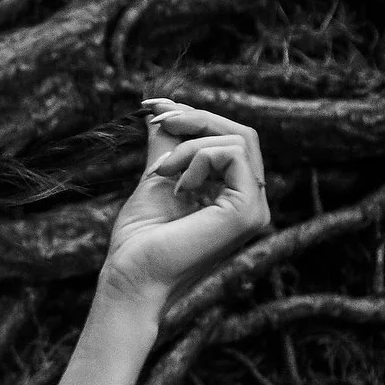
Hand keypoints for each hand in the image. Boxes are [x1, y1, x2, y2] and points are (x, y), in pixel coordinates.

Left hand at [99, 99, 273, 309]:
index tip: (154, 109)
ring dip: (190, 144)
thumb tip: (161, 108)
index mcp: (234, 195)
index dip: (196, 115)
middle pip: (242, 134)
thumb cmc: (139, 239)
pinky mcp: (248, 212)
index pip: (232, 140)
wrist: (130, 277)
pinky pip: (233, 155)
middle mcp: (251, 201)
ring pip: (239, 140)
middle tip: (158, 120)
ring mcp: (254, 208)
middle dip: (196, 118)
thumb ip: (168, 144)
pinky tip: (177, 186)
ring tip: (162, 172)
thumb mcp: (156, 177)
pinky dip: (198, 157)